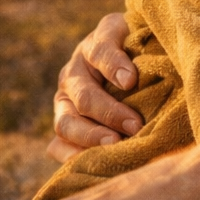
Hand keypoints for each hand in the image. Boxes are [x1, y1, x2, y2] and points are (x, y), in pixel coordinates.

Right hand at [47, 12, 143, 162]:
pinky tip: (96, 163)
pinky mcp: (65, 128)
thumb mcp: (140, 36)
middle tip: (135, 125)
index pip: (100, 52)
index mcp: (93, 48)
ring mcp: (65, 103)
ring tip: (115, 146)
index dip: (113, 66)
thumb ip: (138, 49)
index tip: (130, 81)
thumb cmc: (140, 50)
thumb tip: (129, 80)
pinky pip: (58, 146)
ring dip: (90, 137)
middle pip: (84, 97)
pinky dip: (72, 157)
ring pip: (65, 124)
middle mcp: (73, 75)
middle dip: (108, 113)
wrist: (126, 61)